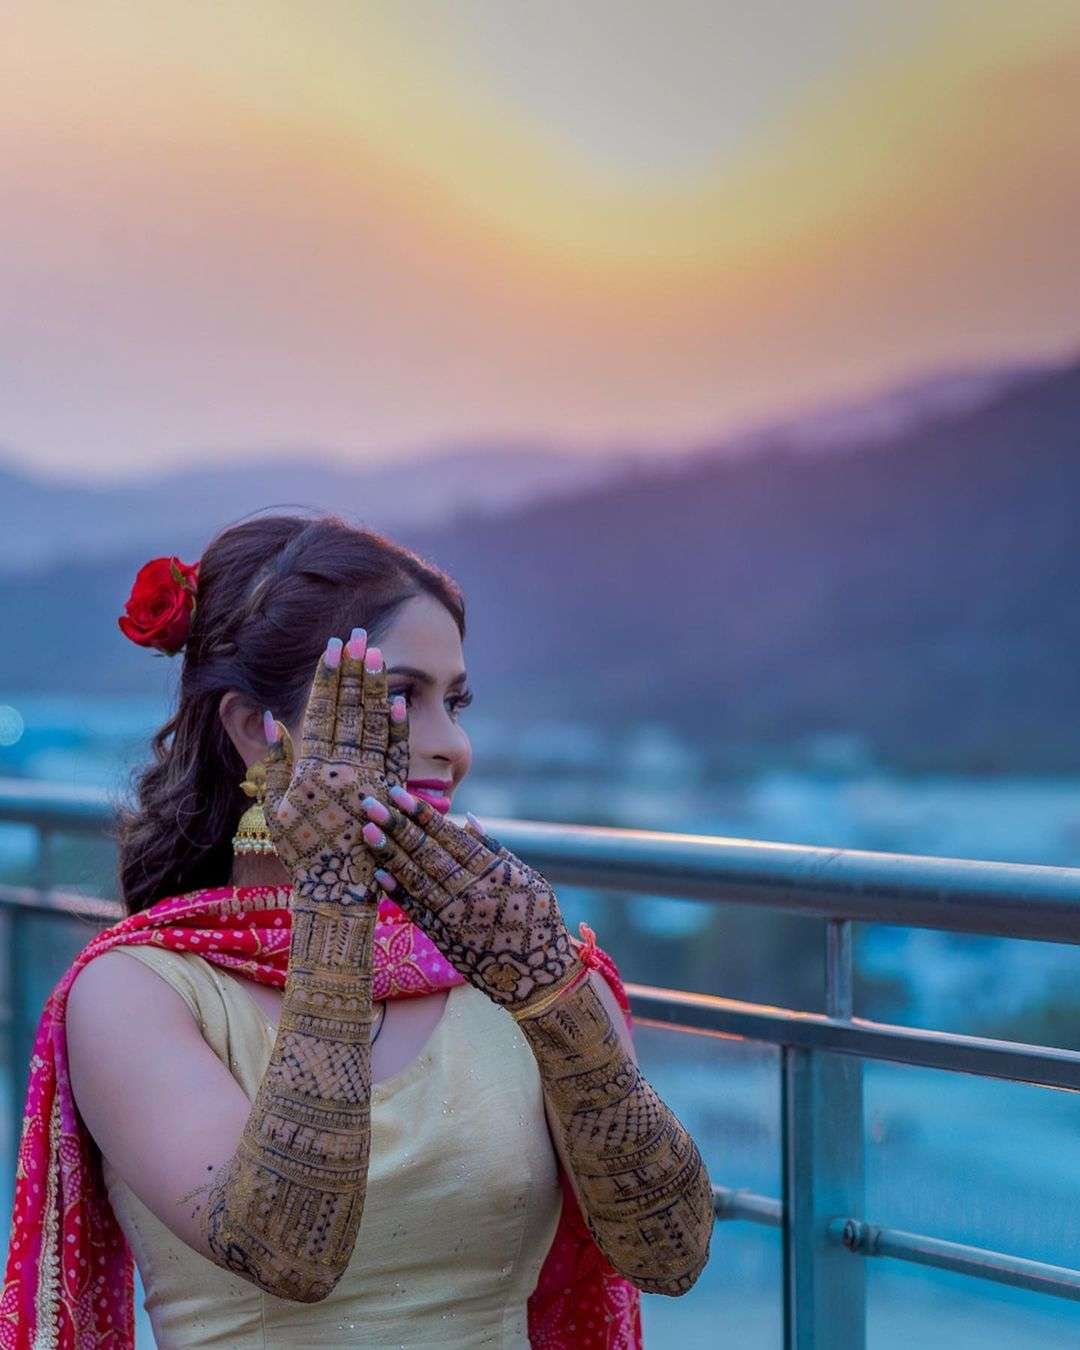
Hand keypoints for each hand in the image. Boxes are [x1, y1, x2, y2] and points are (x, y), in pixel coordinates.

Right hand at [261, 631, 409, 906]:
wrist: (336, 892)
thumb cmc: (302, 853)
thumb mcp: (275, 809)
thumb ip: (275, 764)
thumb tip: (271, 719)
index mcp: (312, 769)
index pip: (322, 712)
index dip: (328, 678)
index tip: (332, 647)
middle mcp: (343, 769)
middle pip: (350, 710)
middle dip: (354, 671)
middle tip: (358, 636)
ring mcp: (370, 780)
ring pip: (374, 726)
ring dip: (376, 689)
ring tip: (376, 656)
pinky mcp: (391, 795)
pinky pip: (396, 755)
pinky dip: (398, 728)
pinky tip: (400, 702)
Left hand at [356, 791, 580, 1009]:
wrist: (537, 977)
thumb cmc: (538, 921)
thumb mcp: (528, 879)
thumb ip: (496, 851)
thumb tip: (468, 820)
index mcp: (491, 872)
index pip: (449, 836)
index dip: (422, 815)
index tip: (399, 794)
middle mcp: (468, 891)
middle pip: (426, 853)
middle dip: (396, 826)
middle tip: (369, 802)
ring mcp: (452, 915)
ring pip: (415, 877)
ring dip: (389, 853)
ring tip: (367, 830)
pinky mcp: (443, 936)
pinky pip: (415, 909)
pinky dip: (396, 890)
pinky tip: (378, 872)